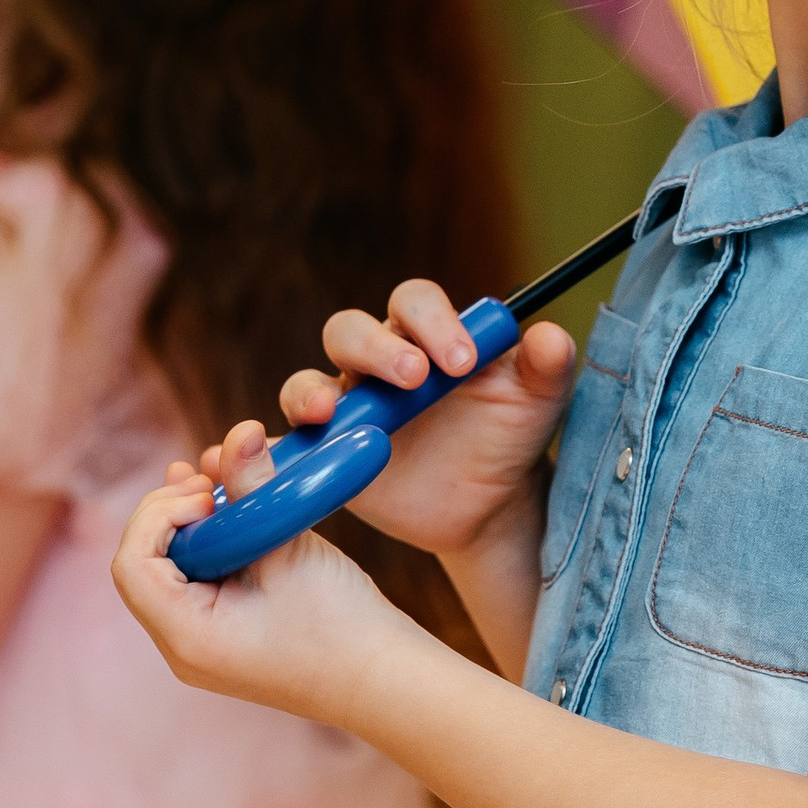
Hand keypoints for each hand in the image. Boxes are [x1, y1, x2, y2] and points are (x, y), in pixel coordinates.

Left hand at [113, 432, 414, 723]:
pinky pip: (196, 584)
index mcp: (187, 636)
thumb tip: (240, 431)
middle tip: (211, 482)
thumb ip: (255, 488)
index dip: (160, 515)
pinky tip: (232, 515)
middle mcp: (183, 648)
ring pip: (168, 573)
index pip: (133, 564)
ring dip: (189, 525)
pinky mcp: (224, 637)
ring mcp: (202, 647)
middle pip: (143, 566)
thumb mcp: (291, 548)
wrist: (383, 678)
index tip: (209, 494)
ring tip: (217, 487)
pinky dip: (209, 546)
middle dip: (169, 513)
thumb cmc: (342, 624)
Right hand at [270, 282, 579, 566]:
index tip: (462, 360)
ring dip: (311, 393)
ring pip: (307, 382)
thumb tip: (550, 337)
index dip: (432, 320)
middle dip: (376, 349)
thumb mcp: (539, 405)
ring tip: (332, 414)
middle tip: (414, 378)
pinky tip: (257, 459)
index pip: (413, 302)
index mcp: (427, 336)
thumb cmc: (511, 439)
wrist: (487, 506)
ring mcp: (345, 407)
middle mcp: (377, 362)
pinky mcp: (322, 454)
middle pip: (350, 332)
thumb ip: (547, 368)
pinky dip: (262, 449)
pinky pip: (283, 445)